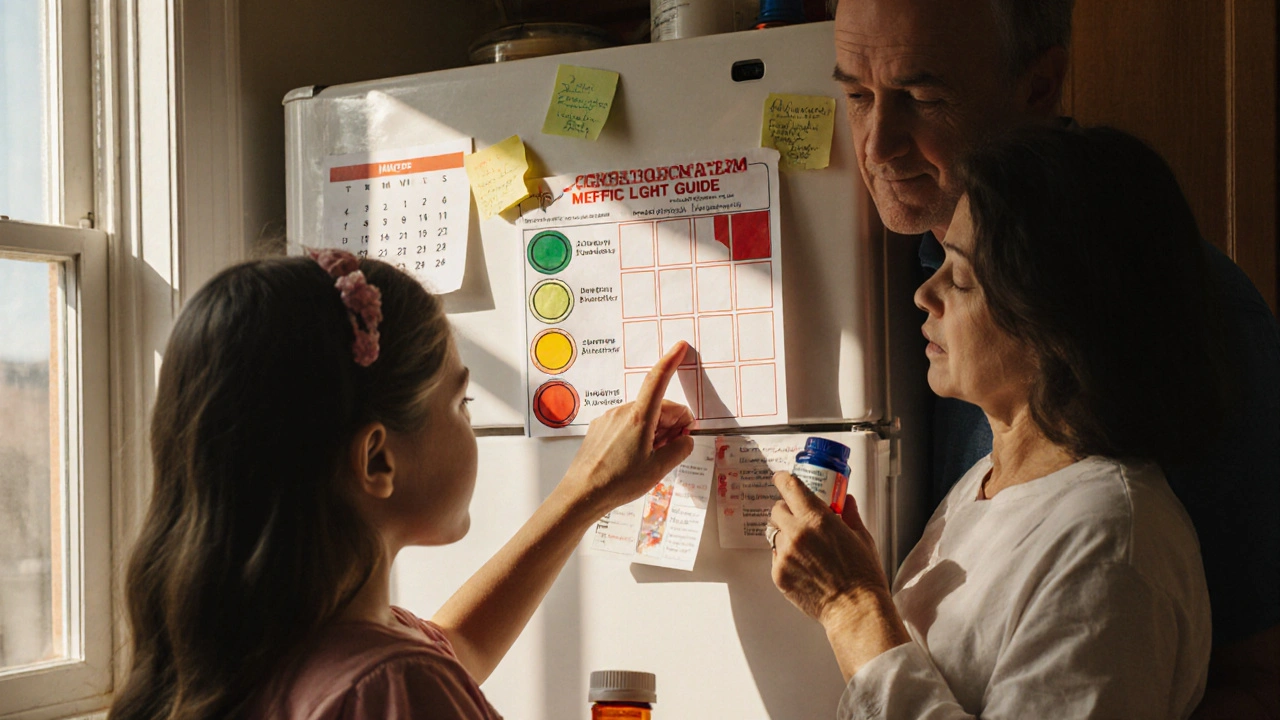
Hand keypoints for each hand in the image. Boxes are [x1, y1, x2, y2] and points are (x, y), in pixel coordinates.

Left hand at [561, 342, 695, 517]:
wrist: (582, 494)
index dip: (671, 362)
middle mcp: (622, 413)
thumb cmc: (618, 482)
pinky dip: (639, 434)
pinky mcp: (600, 429)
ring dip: (655, 430)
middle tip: (676, 447)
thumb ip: (679, 450)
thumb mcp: (658, 469)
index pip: (658, 380)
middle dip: (672, 422)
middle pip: (657, 406)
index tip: (680, 347)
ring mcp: (609, 420)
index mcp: (639, 417)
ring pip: (643, 416)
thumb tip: (686, 439)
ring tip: (653, 458)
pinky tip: (637, 457)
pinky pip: (627, 424)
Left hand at [769, 471, 891, 625]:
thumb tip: (846, 500)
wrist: (855, 610)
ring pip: (774, 534)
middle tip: (799, 518)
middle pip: (777, 510)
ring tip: (805, 547)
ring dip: (785, 534)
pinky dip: (785, 556)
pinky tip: (804, 565)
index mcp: (817, 519)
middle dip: (787, 510)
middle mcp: (797, 533)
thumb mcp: (861, 537)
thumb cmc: (863, 575)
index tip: (781, 479)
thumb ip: (849, 514)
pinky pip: (775, 556)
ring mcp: (785, 554)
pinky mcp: (778, 574)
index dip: (783, 480)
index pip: (790, 487)